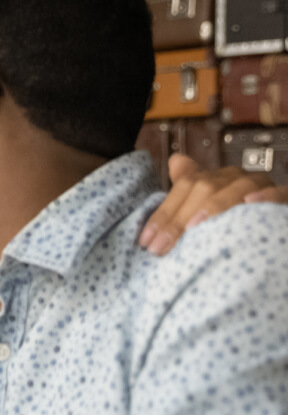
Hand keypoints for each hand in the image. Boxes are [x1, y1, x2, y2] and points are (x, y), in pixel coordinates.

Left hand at [141, 153, 282, 255]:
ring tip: (196, 228)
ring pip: (238, 188)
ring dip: (216, 206)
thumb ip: (188, 192)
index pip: (184, 187)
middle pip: (205, 188)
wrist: (272, 229)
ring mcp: (262, 186)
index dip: (164, 213)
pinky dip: (266, 197)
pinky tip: (251, 204)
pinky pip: (280, 193)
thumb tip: (175, 160)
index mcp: (216, 178)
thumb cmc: (233, 221)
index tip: (146, 241)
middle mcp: (237, 178)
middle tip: (162, 247)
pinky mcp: (286, 198)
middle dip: (180, 219)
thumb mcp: (206, 209)